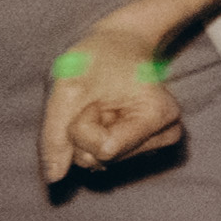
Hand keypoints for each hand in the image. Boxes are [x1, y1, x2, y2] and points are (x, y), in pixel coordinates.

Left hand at [39, 11, 191, 183]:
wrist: (122, 42)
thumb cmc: (100, 56)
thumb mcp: (69, 87)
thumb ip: (56, 134)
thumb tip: (54, 178)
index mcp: (160, 117)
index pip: (104, 149)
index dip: (84, 124)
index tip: (95, 97)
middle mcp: (166, 135)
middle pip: (102, 158)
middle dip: (84, 130)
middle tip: (96, 99)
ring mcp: (156, 143)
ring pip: (99, 161)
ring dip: (86, 134)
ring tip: (101, 105)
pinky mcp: (143, 147)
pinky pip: (102, 158)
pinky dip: (92, 138)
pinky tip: (105, 116)